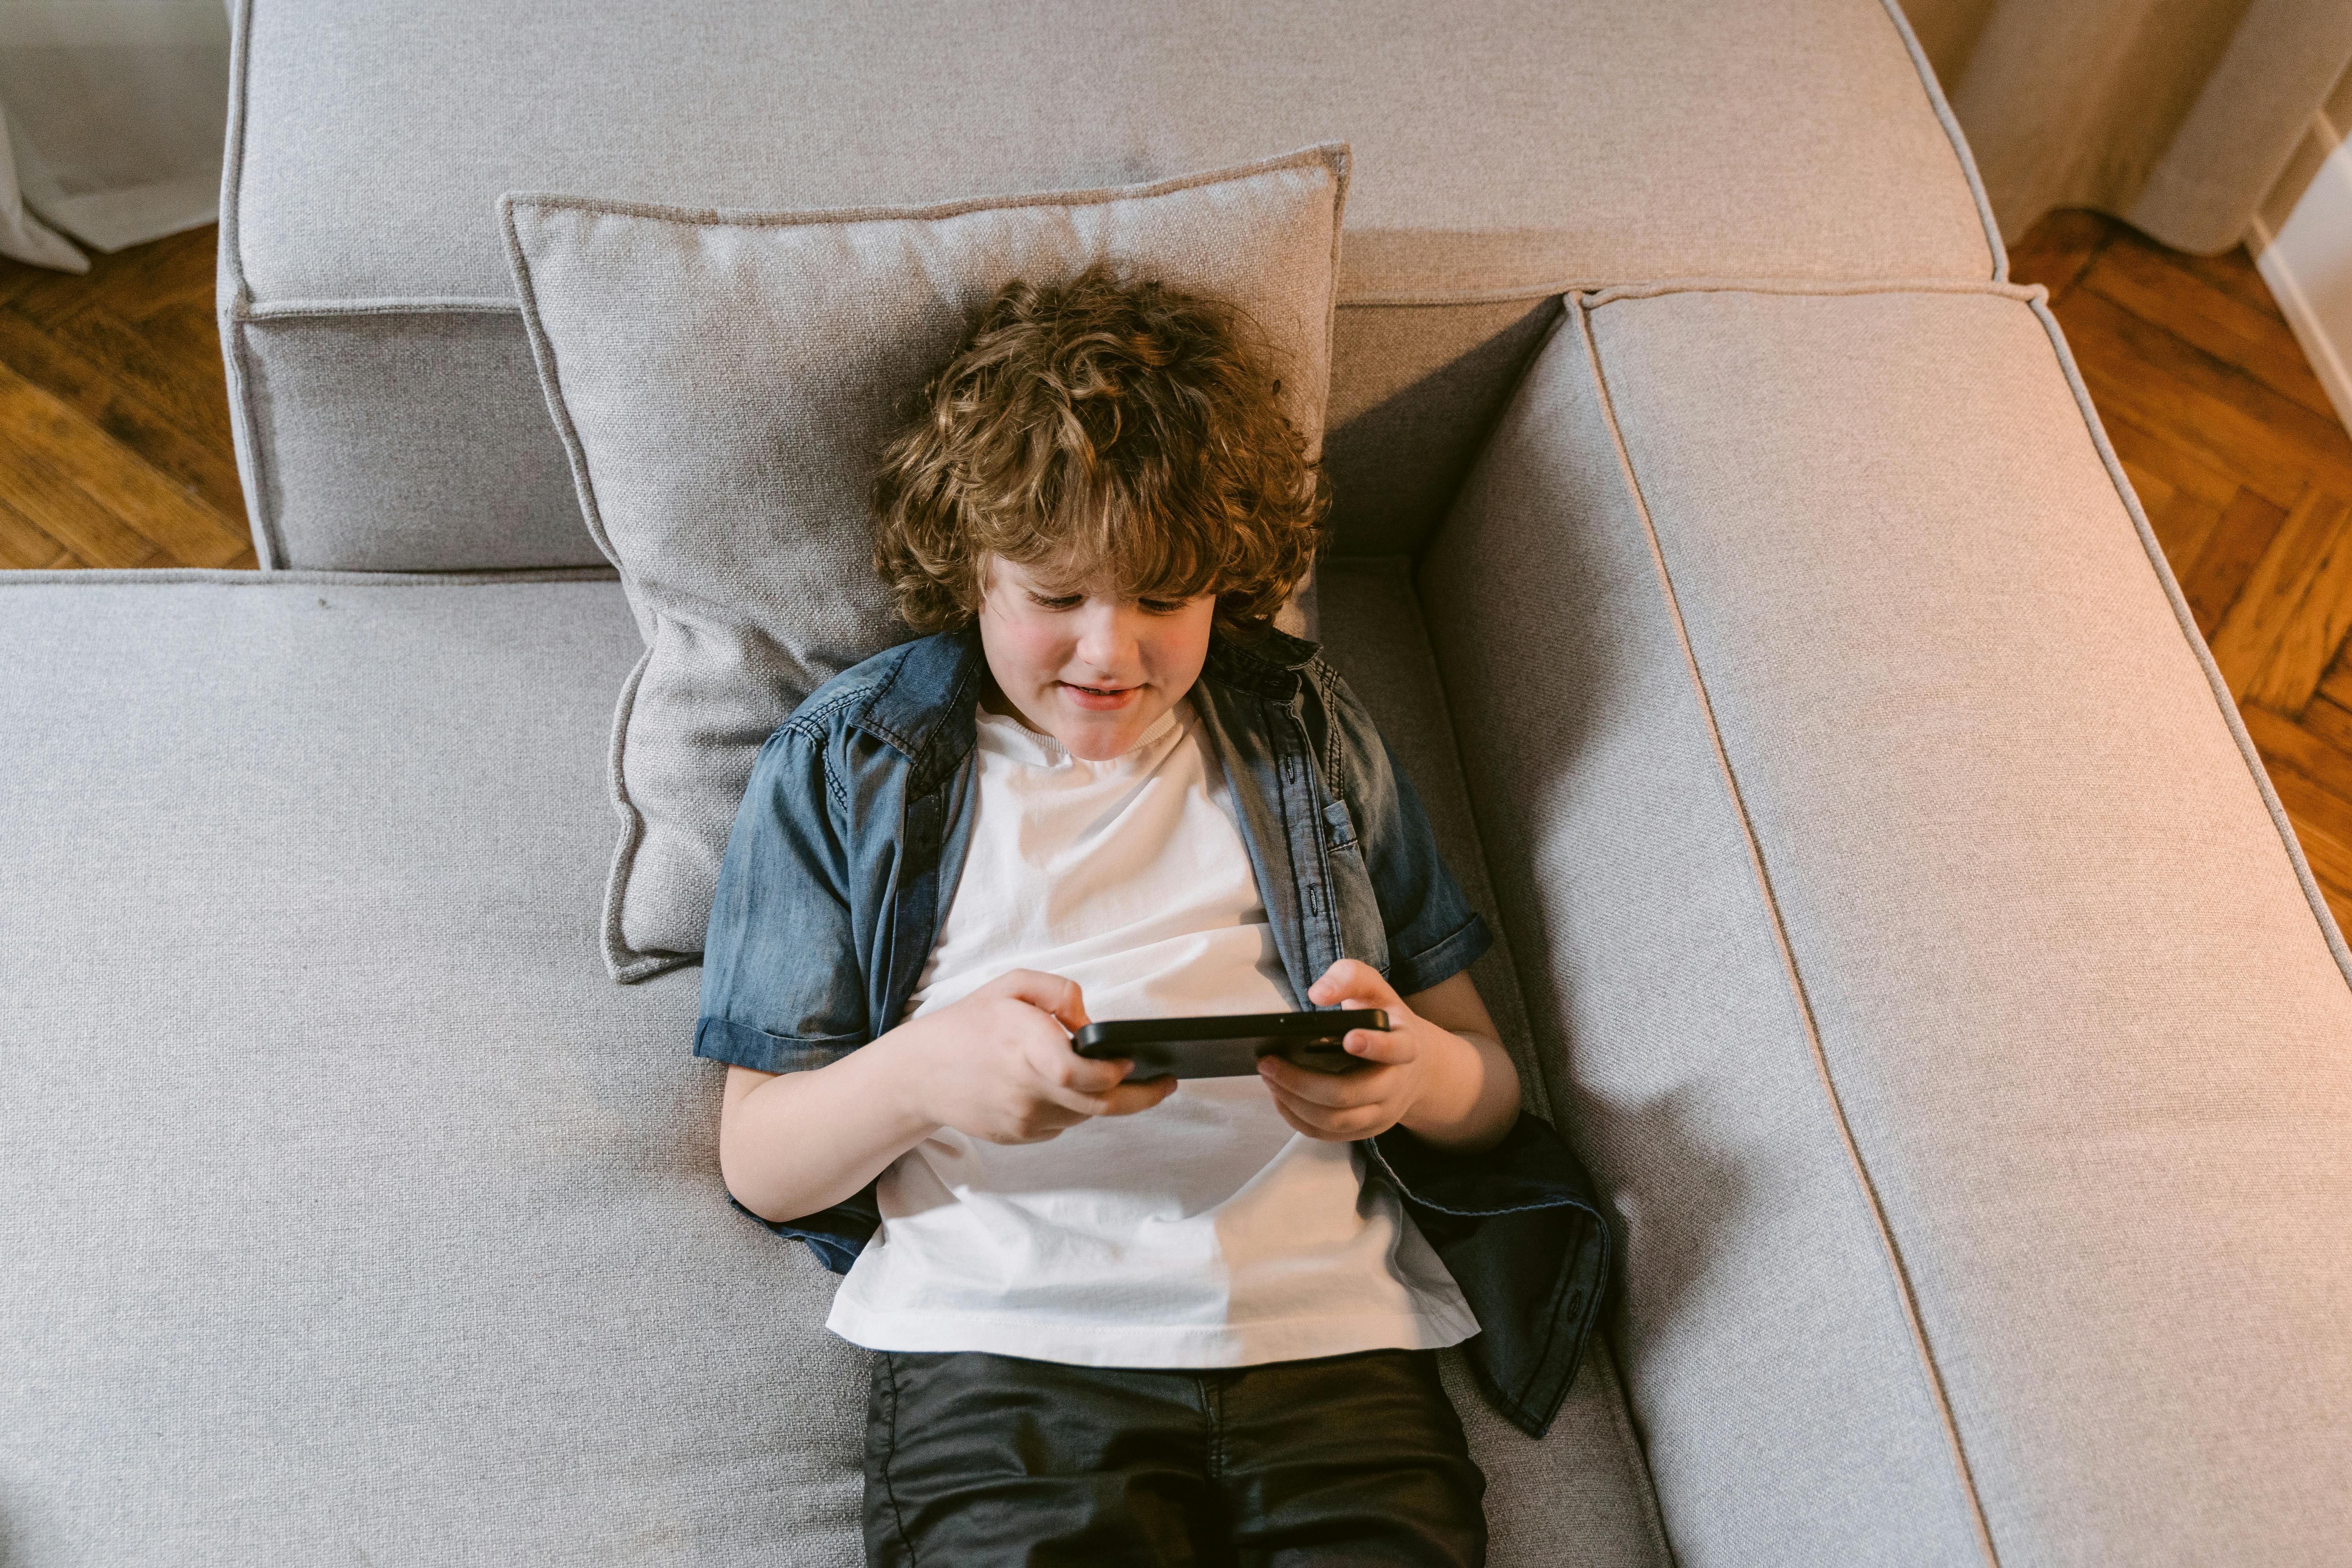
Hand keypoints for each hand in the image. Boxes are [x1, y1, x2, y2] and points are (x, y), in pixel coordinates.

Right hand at [905, 969, 1176, 1143]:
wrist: (918, 1073)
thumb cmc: (967, 1023)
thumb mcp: (1011, 985)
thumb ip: (1059, 993)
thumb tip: (1092, 1024)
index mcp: (1025, 1048)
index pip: (1083, 1074)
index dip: (1116, 1072)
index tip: (1134, 1060)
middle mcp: (1026, 1089)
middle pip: (1098, 1104)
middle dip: (1140, 1096)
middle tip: (1165, 1083)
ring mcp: (1021, 1119)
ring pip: (1082, 1115)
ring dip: (1102, 1098)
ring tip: (1115, 1077)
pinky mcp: (1017, 1136)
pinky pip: (1060, 1124)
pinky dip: (1071, 1106)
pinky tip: (1064, 1087)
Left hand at [1255, 959, 1473, 1142]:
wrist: (1415, 1066)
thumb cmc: (1385, 1022)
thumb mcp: (1376, 991)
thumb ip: (1351, 978)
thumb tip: (1318, 993)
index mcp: (1406, 1047)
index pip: (1395, 1050)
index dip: (1374, 1046)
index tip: (1349, 1038)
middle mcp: (1395, 1086)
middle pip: (1349, 1094)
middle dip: (1302, 1081)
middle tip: (1268, 1062)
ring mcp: (1381, 1114)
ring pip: (1335, 1121)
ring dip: (1294, 1101)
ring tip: (1268, 1077)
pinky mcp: (1364, 1130)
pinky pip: (1327, 1134)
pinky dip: (1298, 1118)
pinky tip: (1278, 1095)